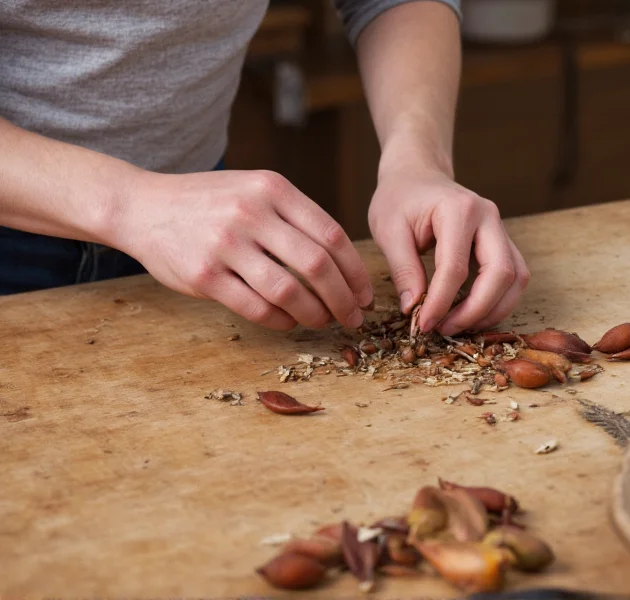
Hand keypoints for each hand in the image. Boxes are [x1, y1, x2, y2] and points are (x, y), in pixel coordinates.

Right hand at [116, 170, 372, 329]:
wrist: (142, 206)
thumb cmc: (209, 202)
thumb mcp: (254, 189)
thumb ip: (294, 217)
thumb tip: (343, 263)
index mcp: (273, 189)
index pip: (332, 235)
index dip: (355, 271)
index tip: (365, 294)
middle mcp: (251, 212)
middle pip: (317, 266)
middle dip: (343, 299)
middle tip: (353, 318)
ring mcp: (225, 244)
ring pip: (288, 291)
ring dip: (314, 314)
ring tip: (321, 321)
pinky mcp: (203, 275)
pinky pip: (255, 307)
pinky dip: (279, 320)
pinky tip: (287, 321)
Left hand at [368, 167, 529, 335]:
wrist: (417, 175)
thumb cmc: (400, 198)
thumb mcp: (388, 230)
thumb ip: (402, 269)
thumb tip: (413, 308)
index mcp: (459, 210)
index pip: (456, 267)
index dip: (441, 302)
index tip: (422, 324)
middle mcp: (489, 217)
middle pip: (501, 273)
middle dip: (476, 310)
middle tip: (445, 329)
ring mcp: (500, 229)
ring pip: (516, 279)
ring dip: (492, 310)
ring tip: (458, 326)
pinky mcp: (503, 242)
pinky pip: (513, 277)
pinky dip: (497, 301)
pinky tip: (471, 314)